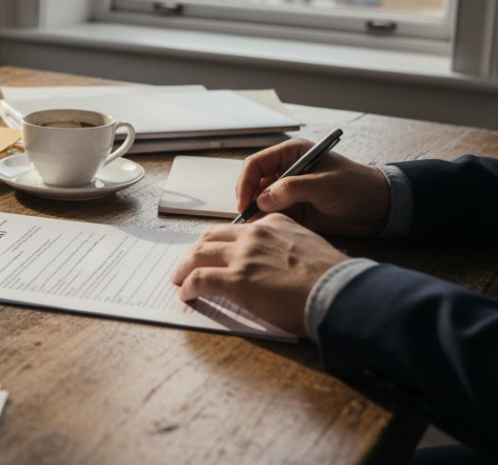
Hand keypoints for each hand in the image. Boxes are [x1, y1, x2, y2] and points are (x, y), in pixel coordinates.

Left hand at [171, 215, 347, 337]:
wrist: (339, 292)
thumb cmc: (333, 278)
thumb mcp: (310, 247)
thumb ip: (288, 247)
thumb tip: (281, 264)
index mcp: (273, 224)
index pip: (236, 230)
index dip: (221, 243)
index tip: (215, 254)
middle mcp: (254, 234)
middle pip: (211, 237)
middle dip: (197, 250)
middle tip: (189, 263)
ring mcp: (243, 256)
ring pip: (199, 254)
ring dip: (185, 266)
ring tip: (179, 278)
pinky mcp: (235, 279)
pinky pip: (199, 278)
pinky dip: (187, 285)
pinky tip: (186, 293)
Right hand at [237, 137, 389, 235]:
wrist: (381, 209)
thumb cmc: (358, 187)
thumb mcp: (326, 184)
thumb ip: (293, 189)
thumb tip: (262, 200)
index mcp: (291, 154)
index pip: (256, 165)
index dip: (245, 183)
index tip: (244, 204)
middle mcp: (286, 171)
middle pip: (254, 185)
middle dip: (249, 202)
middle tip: (248, 222)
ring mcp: (289, 192)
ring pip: (261, 203)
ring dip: (257, 216)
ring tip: (258, 230)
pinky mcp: (295, 211)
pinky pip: (273, 217)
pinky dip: (268, 225)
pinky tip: (270, 233)